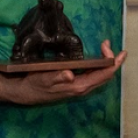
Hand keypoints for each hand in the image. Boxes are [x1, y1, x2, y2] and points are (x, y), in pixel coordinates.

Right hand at [7, 40, 126, 105]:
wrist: (25, 93)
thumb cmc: (34, 85)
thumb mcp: (43, 79)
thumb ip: (57, 77)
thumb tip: (70, 75)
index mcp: (78, 86)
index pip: (103, 75)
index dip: (112, 62)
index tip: (111, 48)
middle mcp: (82, 88)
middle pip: (105, 75)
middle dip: (112, 60)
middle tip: (108, 44)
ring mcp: (79, 86)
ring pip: (100, 75)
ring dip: (106, 62)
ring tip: (106, 47)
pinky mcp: (75, 84)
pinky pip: (93, 75)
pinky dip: (98, 65)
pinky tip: (96, 57)